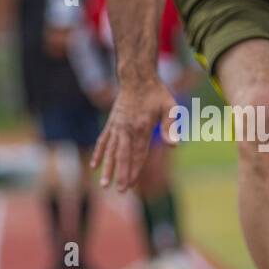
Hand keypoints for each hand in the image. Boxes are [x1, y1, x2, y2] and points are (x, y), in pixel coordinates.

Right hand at [91, 76, 176, 191]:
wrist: (137, 77)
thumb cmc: (156, 93)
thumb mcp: (169, 106)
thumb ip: (170, 126)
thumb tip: (174, 145)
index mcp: (140, 127)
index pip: (138, 154)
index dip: (134, 171)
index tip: (130, 185)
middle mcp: (126, 129)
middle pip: (122, 156)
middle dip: (121, 174)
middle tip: (119, 191)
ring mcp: (116, 126)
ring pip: (110, 151)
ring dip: (107, 168)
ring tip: (103, 184)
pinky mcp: (111, 123)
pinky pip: (103, 141)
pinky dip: (99, 153)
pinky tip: (94, 165)